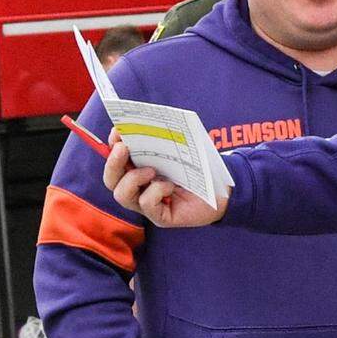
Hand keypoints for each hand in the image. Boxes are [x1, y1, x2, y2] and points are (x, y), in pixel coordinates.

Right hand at [103, 129, 227, 227]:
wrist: (225, 190)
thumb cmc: (202, 168)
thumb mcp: (184, 148)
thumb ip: (168, 137)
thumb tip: (153, 121)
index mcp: (140, 169)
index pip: (117, 160)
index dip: (113, 146)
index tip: (117, 132)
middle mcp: (139, 188)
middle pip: (111, 179)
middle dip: (113, 163)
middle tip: (123, 148)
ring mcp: (148, 204)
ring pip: (121, 195)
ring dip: (132, 179)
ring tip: (151, 171)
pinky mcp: (160, 216)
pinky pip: (146, 204)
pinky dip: (155, 192)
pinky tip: (170, 187)